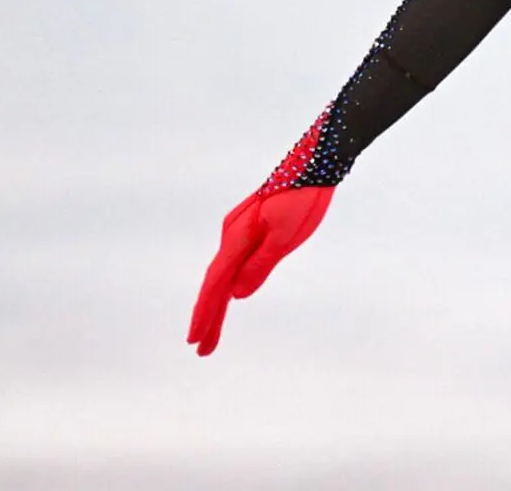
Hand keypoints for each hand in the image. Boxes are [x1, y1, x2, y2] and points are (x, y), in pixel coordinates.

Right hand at [187, 185, 333, 354]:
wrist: (316, 161)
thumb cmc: (303, 197)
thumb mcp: (286, 236)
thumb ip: (260, 266)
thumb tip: (237, 296)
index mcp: (237, 238)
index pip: (216, 284)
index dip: (205, 314)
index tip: (195, 340)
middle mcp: (232, 233)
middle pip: (216, 282)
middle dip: (208, 316)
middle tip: (202, 349)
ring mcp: (240, 228)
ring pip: (224, 271)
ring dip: (217, 301)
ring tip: (211, 332)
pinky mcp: (251, 224)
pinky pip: (233, 260)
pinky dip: (227, 281)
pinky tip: (230, 291)